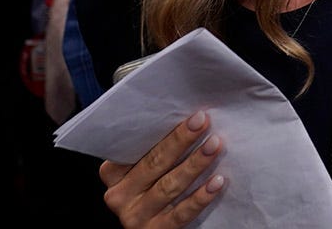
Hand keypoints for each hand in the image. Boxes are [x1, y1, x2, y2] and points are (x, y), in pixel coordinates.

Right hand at [99, 112, 225, 226]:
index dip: (163, 130)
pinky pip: (181, 213)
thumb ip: (154, 149)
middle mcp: (120, 195)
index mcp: (114, 173)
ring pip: (168, 186)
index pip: (135, 148)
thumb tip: (189, 118)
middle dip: (180, 140)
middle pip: (154, 163)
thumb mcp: (145, 170)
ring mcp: (136, 216)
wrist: (153, 226)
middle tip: (202, 121)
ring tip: (215, 145)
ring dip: (194, 164)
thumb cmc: (152, 186)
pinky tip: (217, 181)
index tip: (188, 114)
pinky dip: (201, 196)